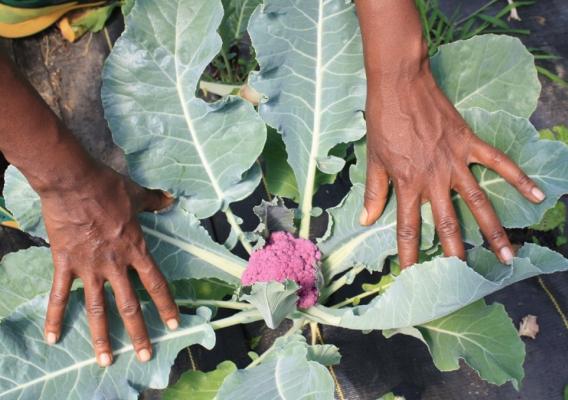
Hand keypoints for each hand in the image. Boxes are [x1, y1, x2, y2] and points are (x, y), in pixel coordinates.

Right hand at [40, 163, 177, 366]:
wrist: (73, 181)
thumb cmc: (107, 187)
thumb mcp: (136, 194)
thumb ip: (155, 201)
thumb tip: (170, 198)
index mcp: (136, 248)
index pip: (156, 283)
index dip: (166, 305)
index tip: (174, 323)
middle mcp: (115, 264)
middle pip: (129, 305)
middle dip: (139, 333)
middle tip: (144, 355)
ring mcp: (89, 267)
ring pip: (97, 309)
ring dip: (102, 336)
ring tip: (106, 360)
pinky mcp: (65, 264)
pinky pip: (59, 295)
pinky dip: (54, 317)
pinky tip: (52, 338)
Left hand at [359, 61, 544, 267]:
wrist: (400, 84)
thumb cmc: (382, 122)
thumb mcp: (373, 159)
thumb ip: (374, 192)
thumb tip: (365, 220)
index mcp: (406, 184)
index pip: (408, 228)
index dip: (409, 254)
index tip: (413, 276)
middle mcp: (433, 178)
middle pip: (447, 223)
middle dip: (457, 253)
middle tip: (467, 277)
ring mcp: (454, 161)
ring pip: (478, 202)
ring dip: (493, 231)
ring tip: (507, 256)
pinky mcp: (469, 143)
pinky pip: (498, 162)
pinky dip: (518, 178)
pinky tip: (537, 196)